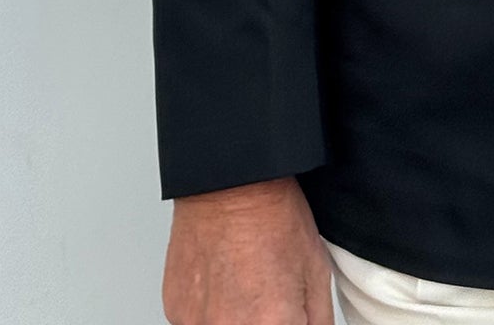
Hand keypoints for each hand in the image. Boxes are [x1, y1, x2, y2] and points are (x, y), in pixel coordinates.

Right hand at [161, 176, 335, 324]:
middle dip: (266, 321)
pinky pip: (199, 323)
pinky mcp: (175, 312)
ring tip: (245, 285)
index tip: (290, 313)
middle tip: (270, 295)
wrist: (230, 182)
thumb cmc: (273, 215)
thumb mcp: (317, 271)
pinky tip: (224, 281)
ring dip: (237, 320)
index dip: (291, 322)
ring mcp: (196, 324)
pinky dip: (212, 311)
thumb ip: (317, 321)